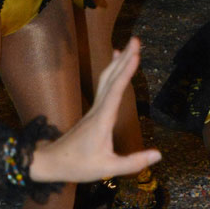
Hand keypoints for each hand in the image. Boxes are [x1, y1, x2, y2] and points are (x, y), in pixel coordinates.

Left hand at [31, 39, 160, 183]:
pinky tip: (115, 66)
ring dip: (118, 63)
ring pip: (106, 80)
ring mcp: (94, 110)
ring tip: (129, 46)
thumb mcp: (107, 168)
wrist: (51, 162)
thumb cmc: (78, 166)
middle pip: (111, 78)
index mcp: (103, 120)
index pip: (116, 91)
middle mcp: (98, 110)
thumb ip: (133, 163)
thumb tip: (159, 155)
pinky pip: (104, 86)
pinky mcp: (93, 113)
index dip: (126, 72)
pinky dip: (112, 73)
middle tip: (136, 40)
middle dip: (124, 59)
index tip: (136, 54)